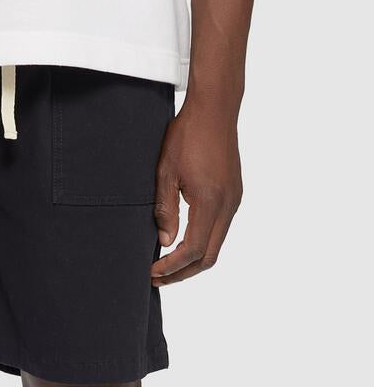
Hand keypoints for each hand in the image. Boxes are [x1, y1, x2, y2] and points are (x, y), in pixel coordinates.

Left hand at [151, 100, 242, 286]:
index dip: (172, 267)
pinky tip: (182, 242)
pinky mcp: (234, 194)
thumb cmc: (187, 134)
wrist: (215, 108)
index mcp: (211, 201)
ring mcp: (235, 200)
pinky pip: (220, 229)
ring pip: (216, 245)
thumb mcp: (165, 172)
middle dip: (183, 273)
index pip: (193, 250)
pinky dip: (202, 243)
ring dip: (192, 259)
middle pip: (209, 256)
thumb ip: (165, 209)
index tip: (152, 271)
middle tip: (157, 278)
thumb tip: (165, 242)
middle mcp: (228, 204)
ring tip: (166, 265)